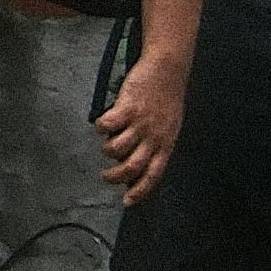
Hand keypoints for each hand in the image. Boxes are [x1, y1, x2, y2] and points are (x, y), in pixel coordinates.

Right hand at [93, 49, 191, 202]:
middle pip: (130, 167)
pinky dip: (100, 127)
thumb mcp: (169, 125)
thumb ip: (156, 144)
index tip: (127, 201)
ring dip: (106, 149)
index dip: (139, 191)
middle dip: (114, 177)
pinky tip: (102, 123)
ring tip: (106, 143)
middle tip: (106, 176)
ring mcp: (140, 123)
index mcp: (166, 143)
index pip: (153, 175)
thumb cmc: (167, 97)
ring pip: (115, 148)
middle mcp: (153, 136)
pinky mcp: (126, 108)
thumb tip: (136, 161)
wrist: (167, 69)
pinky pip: (106, 126)